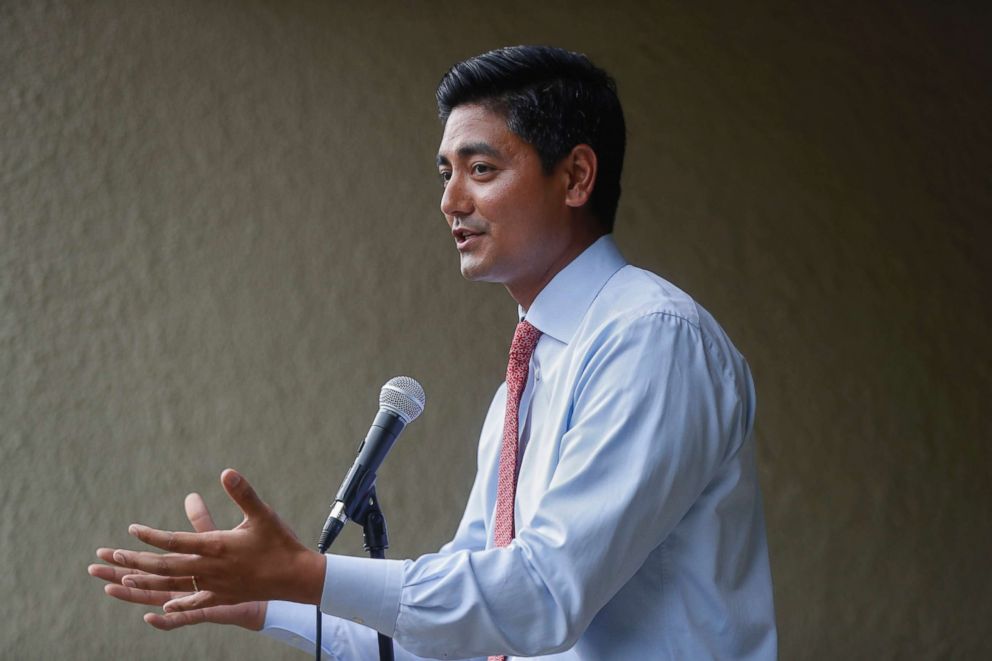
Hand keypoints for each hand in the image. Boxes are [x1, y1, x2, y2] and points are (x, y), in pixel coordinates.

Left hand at [97, 469, 324, 614]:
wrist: (296, 577)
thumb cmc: (280, 542)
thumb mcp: (262, 514)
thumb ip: (243, 493)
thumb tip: (226, 472)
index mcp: (217, 547)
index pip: (175, 542)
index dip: (151, 536)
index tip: (132, 530)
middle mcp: (211, 569)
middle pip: (165, 567)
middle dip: (136, 561)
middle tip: (114, 555)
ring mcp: (215, 586)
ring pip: (173, 585)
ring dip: (146, 582)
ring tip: (123, 579)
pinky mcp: (224, 597)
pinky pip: (194, 603)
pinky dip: (176, 604)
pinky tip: (162, 606)